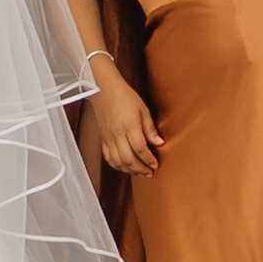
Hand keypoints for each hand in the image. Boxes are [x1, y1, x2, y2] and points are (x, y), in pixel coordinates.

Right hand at [85, 62, 162, 180]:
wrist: (104, 89)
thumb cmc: (124, 96)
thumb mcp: (143, 109)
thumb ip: (150, 128)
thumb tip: (159, 143)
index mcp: (128, 125)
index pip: (140, 149)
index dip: (149, 159)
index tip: (156, 164)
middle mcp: (117, 134)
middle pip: (128, 159)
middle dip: (140, 169)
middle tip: (150, 172)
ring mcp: (108, 138)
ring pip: (118, 162)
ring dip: (130, 170)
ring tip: (140, 172)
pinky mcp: (103, 139)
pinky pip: (109, 158)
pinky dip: (118, 166)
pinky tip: (126, 166)